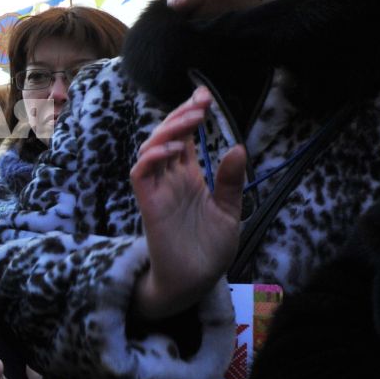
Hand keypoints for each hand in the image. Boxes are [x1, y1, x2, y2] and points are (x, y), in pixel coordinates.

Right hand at [130, 87, 243, 318]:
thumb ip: (231, 181)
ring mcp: (158, 190)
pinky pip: (141, 173)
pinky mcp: (149, 204)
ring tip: (192, 118)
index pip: (186, 137)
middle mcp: (171, 179)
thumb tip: (238, 146)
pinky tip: (174, 148)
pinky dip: (153, 156)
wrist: (196, 282)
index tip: (205, 96)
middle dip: (182, 114)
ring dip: (169, 129)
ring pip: (152, 148)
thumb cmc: (209, 249)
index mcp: (189, 178)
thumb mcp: (230, 210)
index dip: (191, 114)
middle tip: (201, 101)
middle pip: (167, 135)